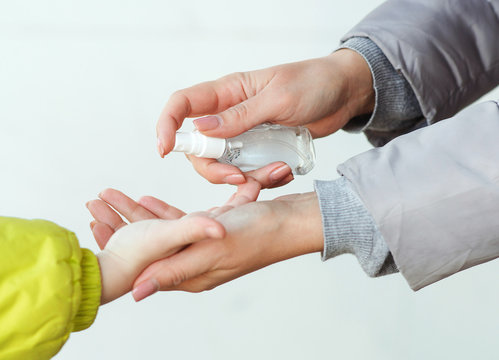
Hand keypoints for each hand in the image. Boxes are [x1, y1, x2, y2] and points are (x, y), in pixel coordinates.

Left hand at [87, 189, 323, 301]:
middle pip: (148, 245)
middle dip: (120, 223)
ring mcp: (204, 247)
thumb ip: (172, 271)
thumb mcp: (209, 252)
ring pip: (160, 231)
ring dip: (136, 213)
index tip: (93, 225)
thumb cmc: (256, 235)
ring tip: (112, 196)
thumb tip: (136, 293)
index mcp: (191, 275)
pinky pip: (180, 222)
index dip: (117, 245)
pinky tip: (147, 200)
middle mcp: (195, 264)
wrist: (291, 221)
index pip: (143, 264)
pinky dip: (164, 210)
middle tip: (95, 203)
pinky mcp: (212, 232)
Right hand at [156, 49, 373, 195]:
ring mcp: (244, 135)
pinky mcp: (260, 150)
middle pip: (199, 148)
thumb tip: (200, 129)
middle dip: (214, 169)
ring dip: (245, 177)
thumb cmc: (312, 83)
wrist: (343, 94)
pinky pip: (249, 172)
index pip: (182, 104)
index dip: (167, 125)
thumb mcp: (278, 98)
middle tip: (239, 178)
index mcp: (227, 92)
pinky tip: (285, 171)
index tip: (164, 149)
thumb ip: (240, 116)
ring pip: (224, 166)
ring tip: (278, 171)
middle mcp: (229, 115)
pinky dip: (263, 179)